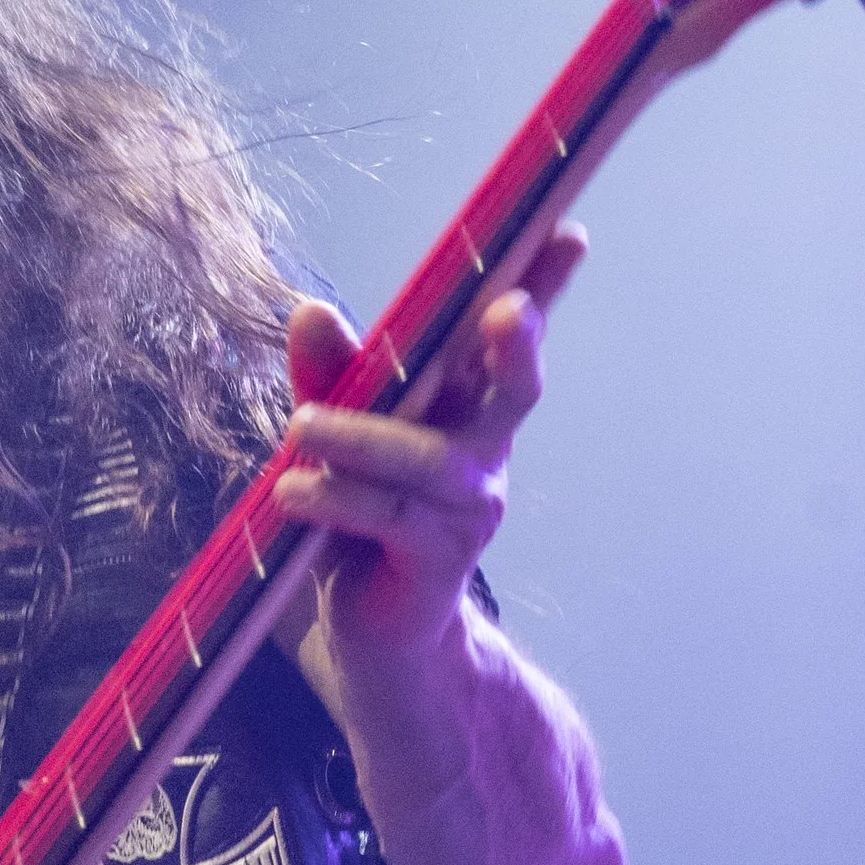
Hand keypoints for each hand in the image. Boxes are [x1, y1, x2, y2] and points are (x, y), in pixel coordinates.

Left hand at [274, 223, 586, 677]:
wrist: (369, 630)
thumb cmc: (359, 515)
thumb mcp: (336, 434)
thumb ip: (328, 375)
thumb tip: (311, 310)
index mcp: (468, 403)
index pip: (507, 337)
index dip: (543, 287)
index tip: (571, 235)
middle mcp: (483, 447)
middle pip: (514, 390)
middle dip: (515, 348)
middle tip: (507, 311)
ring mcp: (469, 506)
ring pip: (428, 458)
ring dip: (363, 436)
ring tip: (300, 427)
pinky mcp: (442, 560)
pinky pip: (392, 518)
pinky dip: (339, 499)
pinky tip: (293, 492)